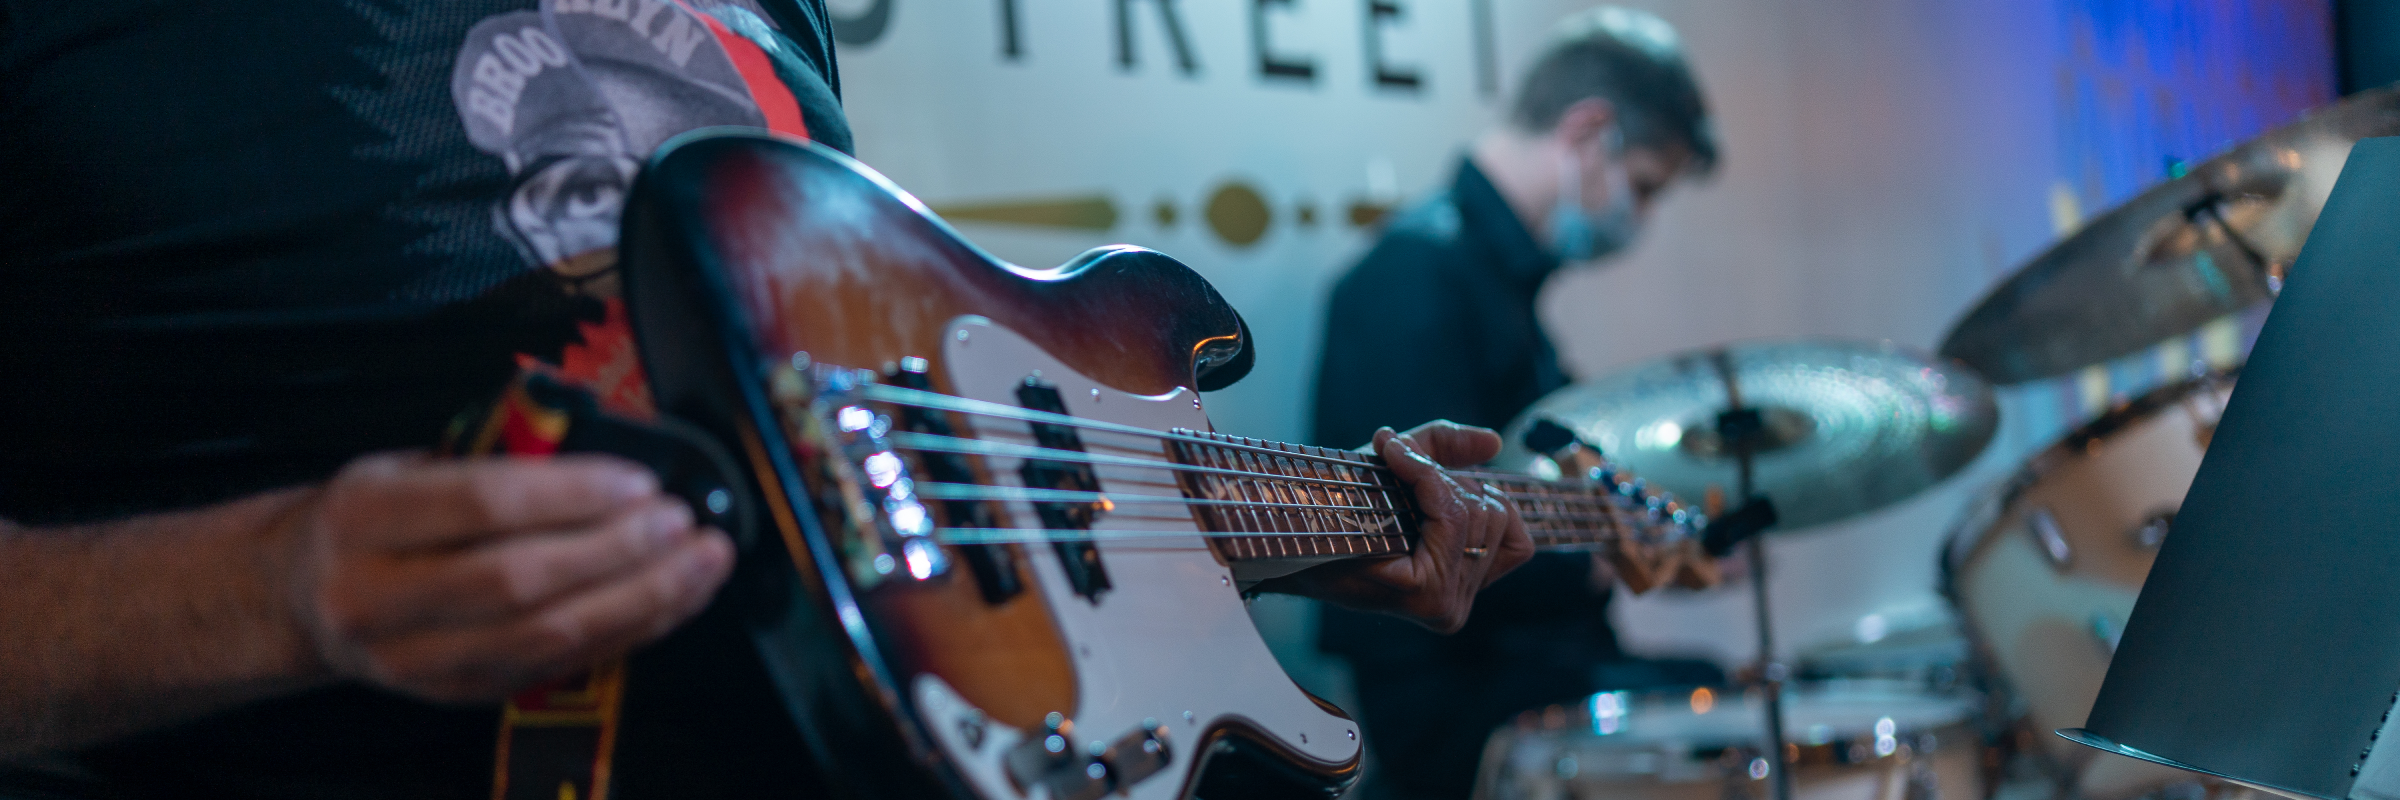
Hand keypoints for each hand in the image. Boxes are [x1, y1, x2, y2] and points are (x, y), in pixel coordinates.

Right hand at [283, 452, 733, 701]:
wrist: (302, 596)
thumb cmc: (378, 517)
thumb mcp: (409, 465)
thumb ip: (495, 460)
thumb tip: (613, 455)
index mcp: (363, 515)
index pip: (483, 505)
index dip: (572, 494)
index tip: (639, 480)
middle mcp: (375, 595)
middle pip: (519, 580)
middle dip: (617, 550)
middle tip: (680, 521)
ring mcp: (413, 658)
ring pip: (545, 636)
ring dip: (640, 599)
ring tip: (700, 563)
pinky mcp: (455, 694)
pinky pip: (556, 668)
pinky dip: (626, 633)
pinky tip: (671, 602)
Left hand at [1263, 421, 1534, 632]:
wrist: (1289, 522)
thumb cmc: (1338, 505)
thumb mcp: (1402, 470)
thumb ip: (1448, 452)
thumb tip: (1494, 441)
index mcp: (1457, 586)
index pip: (1515, 535)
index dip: (1477, 492)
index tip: (1421, 468)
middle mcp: (1456, 606)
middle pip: (1496, 518)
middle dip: (1450, 482)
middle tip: (1400, 469)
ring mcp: (1444, 605)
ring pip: (1476, 512)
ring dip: (1434, 478)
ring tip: (1394, 474)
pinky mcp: (1426, 595)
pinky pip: (1451, 515)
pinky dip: (1426, 479)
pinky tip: (1395, 466)